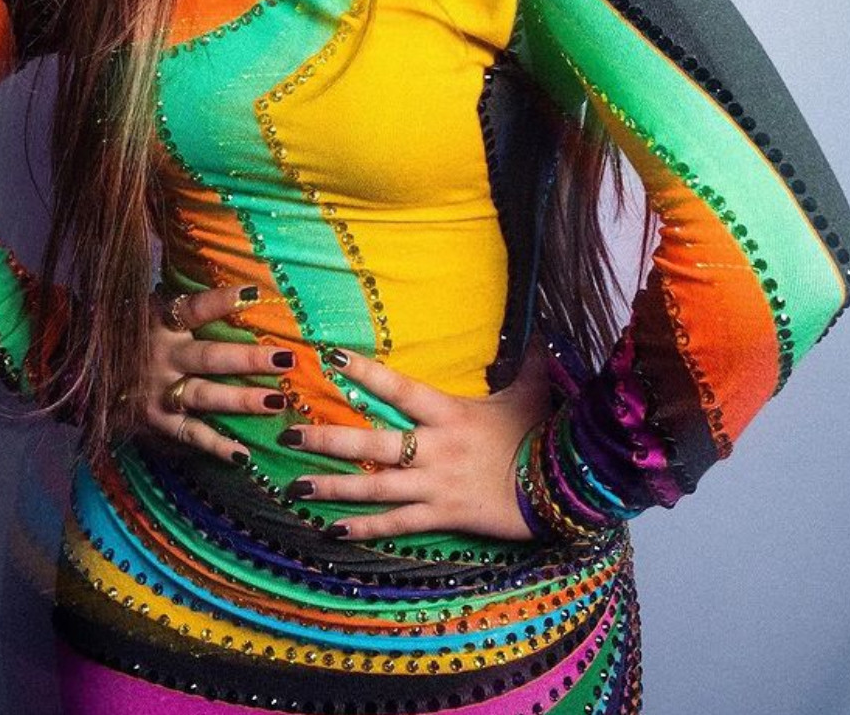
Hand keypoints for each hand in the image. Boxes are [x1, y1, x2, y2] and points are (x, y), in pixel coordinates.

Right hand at [141, 283, 294, 464]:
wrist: (87, 374)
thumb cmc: (135, 335)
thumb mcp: (149, 309)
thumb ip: (182, 302)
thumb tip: (236, 287)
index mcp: (161, 322)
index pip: (194, 308)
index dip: (221, 301)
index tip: (254, 293)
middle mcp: (162, 356)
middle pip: (210, 357)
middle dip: (249, 359)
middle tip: (286, 359)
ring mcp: (159, 390)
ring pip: (205, 395)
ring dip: (241, 400)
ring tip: (276, 401)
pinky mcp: (156, 420)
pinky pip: (190, 434)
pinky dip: (216, 446)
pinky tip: (244, 454)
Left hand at [282, 335, 554, 541]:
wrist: (563, 491)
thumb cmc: (541, 437)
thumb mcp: (533, 392)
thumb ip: (528, 358)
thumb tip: (540, 320)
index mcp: (450, 413)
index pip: (398, 388)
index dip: (363, 371)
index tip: (329, 356)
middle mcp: (436, 448)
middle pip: (372, 443)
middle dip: (326, 438)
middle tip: (286, 431)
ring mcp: (436, 485)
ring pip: (374, 487)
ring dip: (332, 487)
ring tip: (294, 485)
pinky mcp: (444, 516)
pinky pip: (397, 524)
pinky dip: (364, 528)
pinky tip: (332, 529)